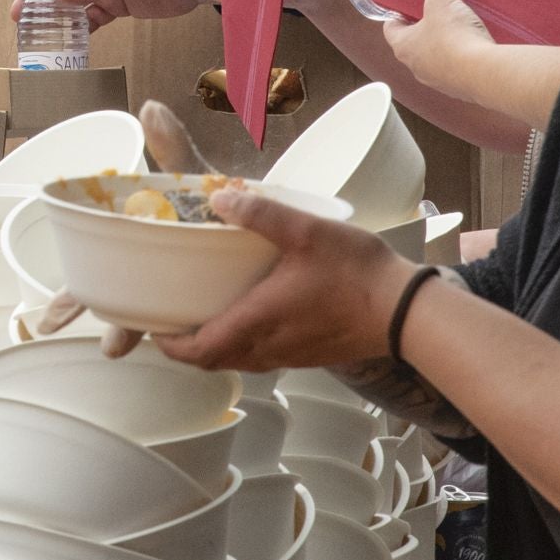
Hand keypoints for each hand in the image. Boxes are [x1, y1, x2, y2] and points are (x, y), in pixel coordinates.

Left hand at [147, 183, 418, 375]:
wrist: (406, 313)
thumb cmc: (356, 273)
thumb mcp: (306, 231)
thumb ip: (260, 214)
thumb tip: (219, 199)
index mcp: (257, 322)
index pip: (198, 350)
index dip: (169, 343)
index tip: (152, 326)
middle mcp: (268, 347)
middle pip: (213, 360)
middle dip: (187, 346)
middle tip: (173, 317)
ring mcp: (290, 356)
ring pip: (239, 360)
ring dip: (215, 345)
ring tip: (206, 313)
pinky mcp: (310, 354)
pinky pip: (263, 356)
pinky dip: (244, 343)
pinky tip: (252, 313)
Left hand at [380, 0, 500, 98]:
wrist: (485, 74)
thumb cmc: (453, 38)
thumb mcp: (442, 0)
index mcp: (403, 47)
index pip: (391, 28)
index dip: (398, 13)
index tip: (409, 2)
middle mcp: (416, 67)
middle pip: (414, 42)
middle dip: (424, 26)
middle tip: (437, 9)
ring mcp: (439, 80)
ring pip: (436, 57)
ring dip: (444, 43)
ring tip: (458, 23)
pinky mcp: (461, 87)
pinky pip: (457, 68)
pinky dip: (462, 55)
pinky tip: (475, 43)